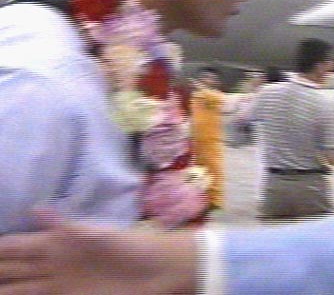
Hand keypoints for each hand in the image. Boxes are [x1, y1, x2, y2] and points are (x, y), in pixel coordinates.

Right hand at [0, 210, 197, 294]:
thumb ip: (66, 226)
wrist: (157, 271)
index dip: (1, 247)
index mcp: (60, 242)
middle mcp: (55, 264)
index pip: (19, 246)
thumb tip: (35, 208)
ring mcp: (61, 285)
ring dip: (5, 288)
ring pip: (21, 289)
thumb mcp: (98, 234)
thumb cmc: (129, 246)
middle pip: (15, 269)